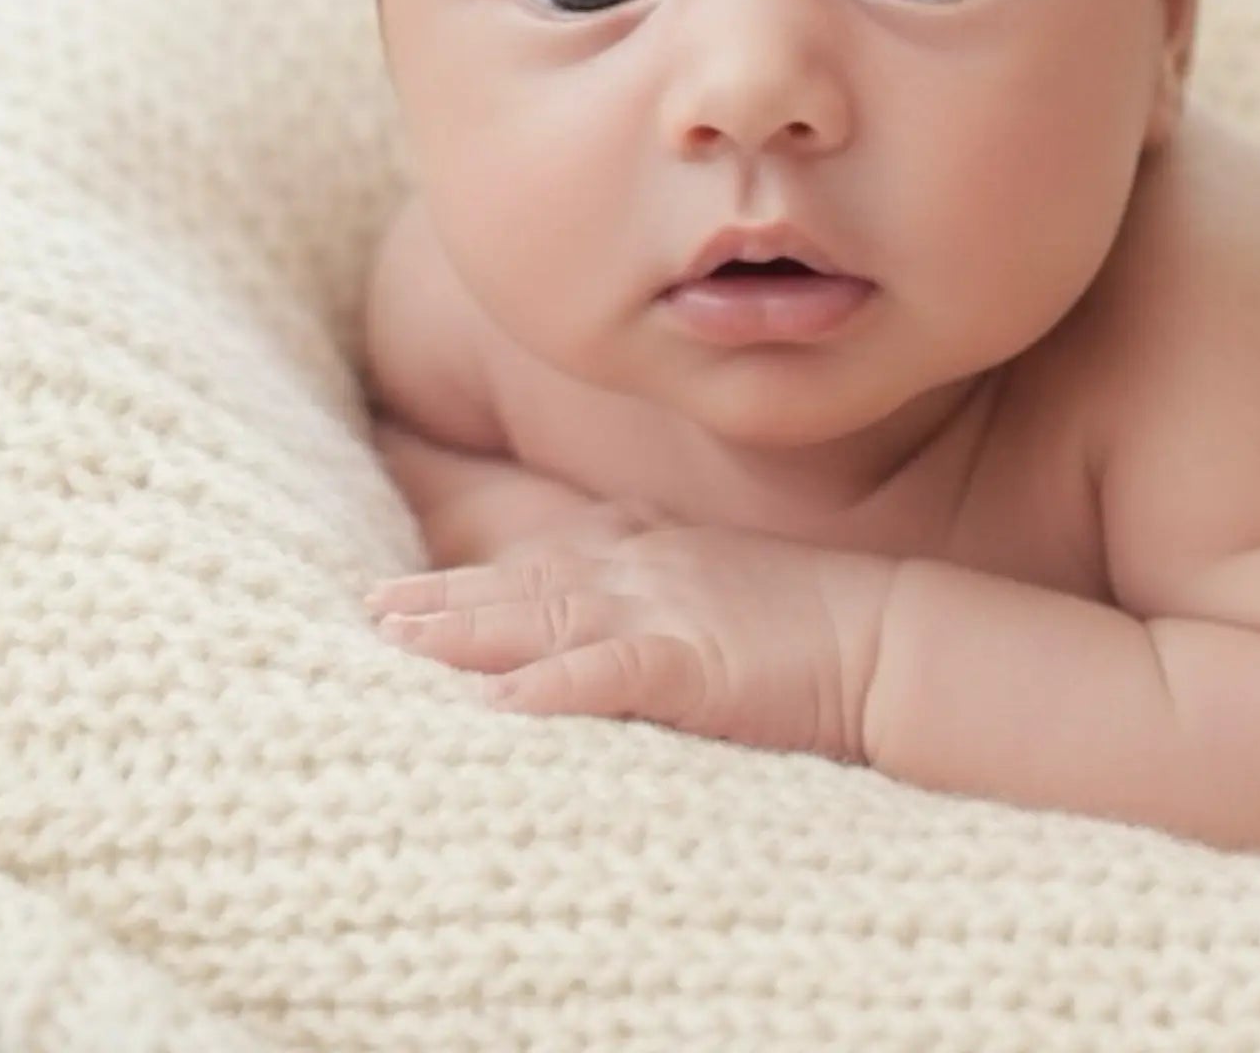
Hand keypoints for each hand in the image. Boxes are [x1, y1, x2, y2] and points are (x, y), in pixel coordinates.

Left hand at [365, 517, 898, 763]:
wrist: (889, 635)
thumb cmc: (811, 619)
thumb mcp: (719, 582)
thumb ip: (660, 580)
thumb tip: (598, 604)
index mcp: (652, 552)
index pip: (543, 558)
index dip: (467, 574)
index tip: (400, 589)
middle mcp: (645, 571)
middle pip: (522, 583)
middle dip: (442, 598)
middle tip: (370, 612)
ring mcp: (666, 612)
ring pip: (545, 617)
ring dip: (468, 631)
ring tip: (399, 643)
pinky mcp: (692, 665)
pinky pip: (610, 675)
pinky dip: (553, 688)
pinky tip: (502, 707)